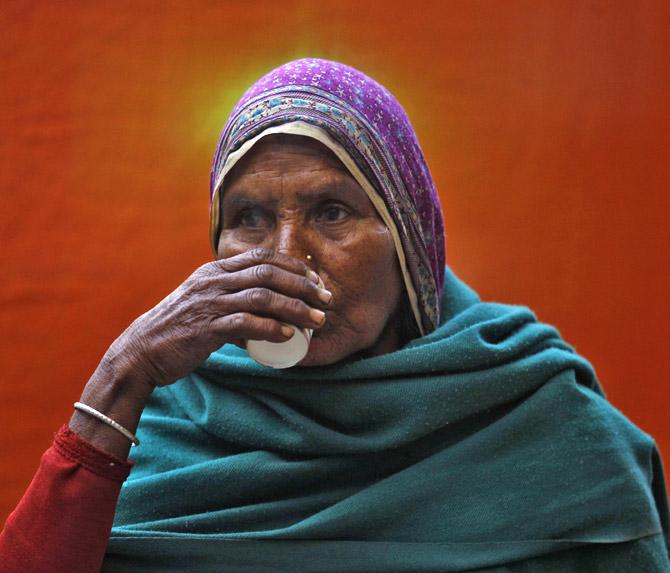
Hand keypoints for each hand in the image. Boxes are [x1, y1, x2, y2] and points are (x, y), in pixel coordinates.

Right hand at [108, 248, 331, 386]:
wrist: (143, 349)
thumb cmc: (180, 327)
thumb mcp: (205, 299)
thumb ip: (232, 294)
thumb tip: (268, 304)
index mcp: (216, 270)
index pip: (262, 257)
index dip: (294, 265)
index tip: (316, 280)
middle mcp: (214, 281)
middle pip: (268, 273)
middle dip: (303, 285)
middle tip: (326, 300)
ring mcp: (209, 303)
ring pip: (261, 297)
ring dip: (295, 308)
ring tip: (317, 321)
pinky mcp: (204, 328)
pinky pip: (244, 324)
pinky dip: (270, 329)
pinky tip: (288, 336)